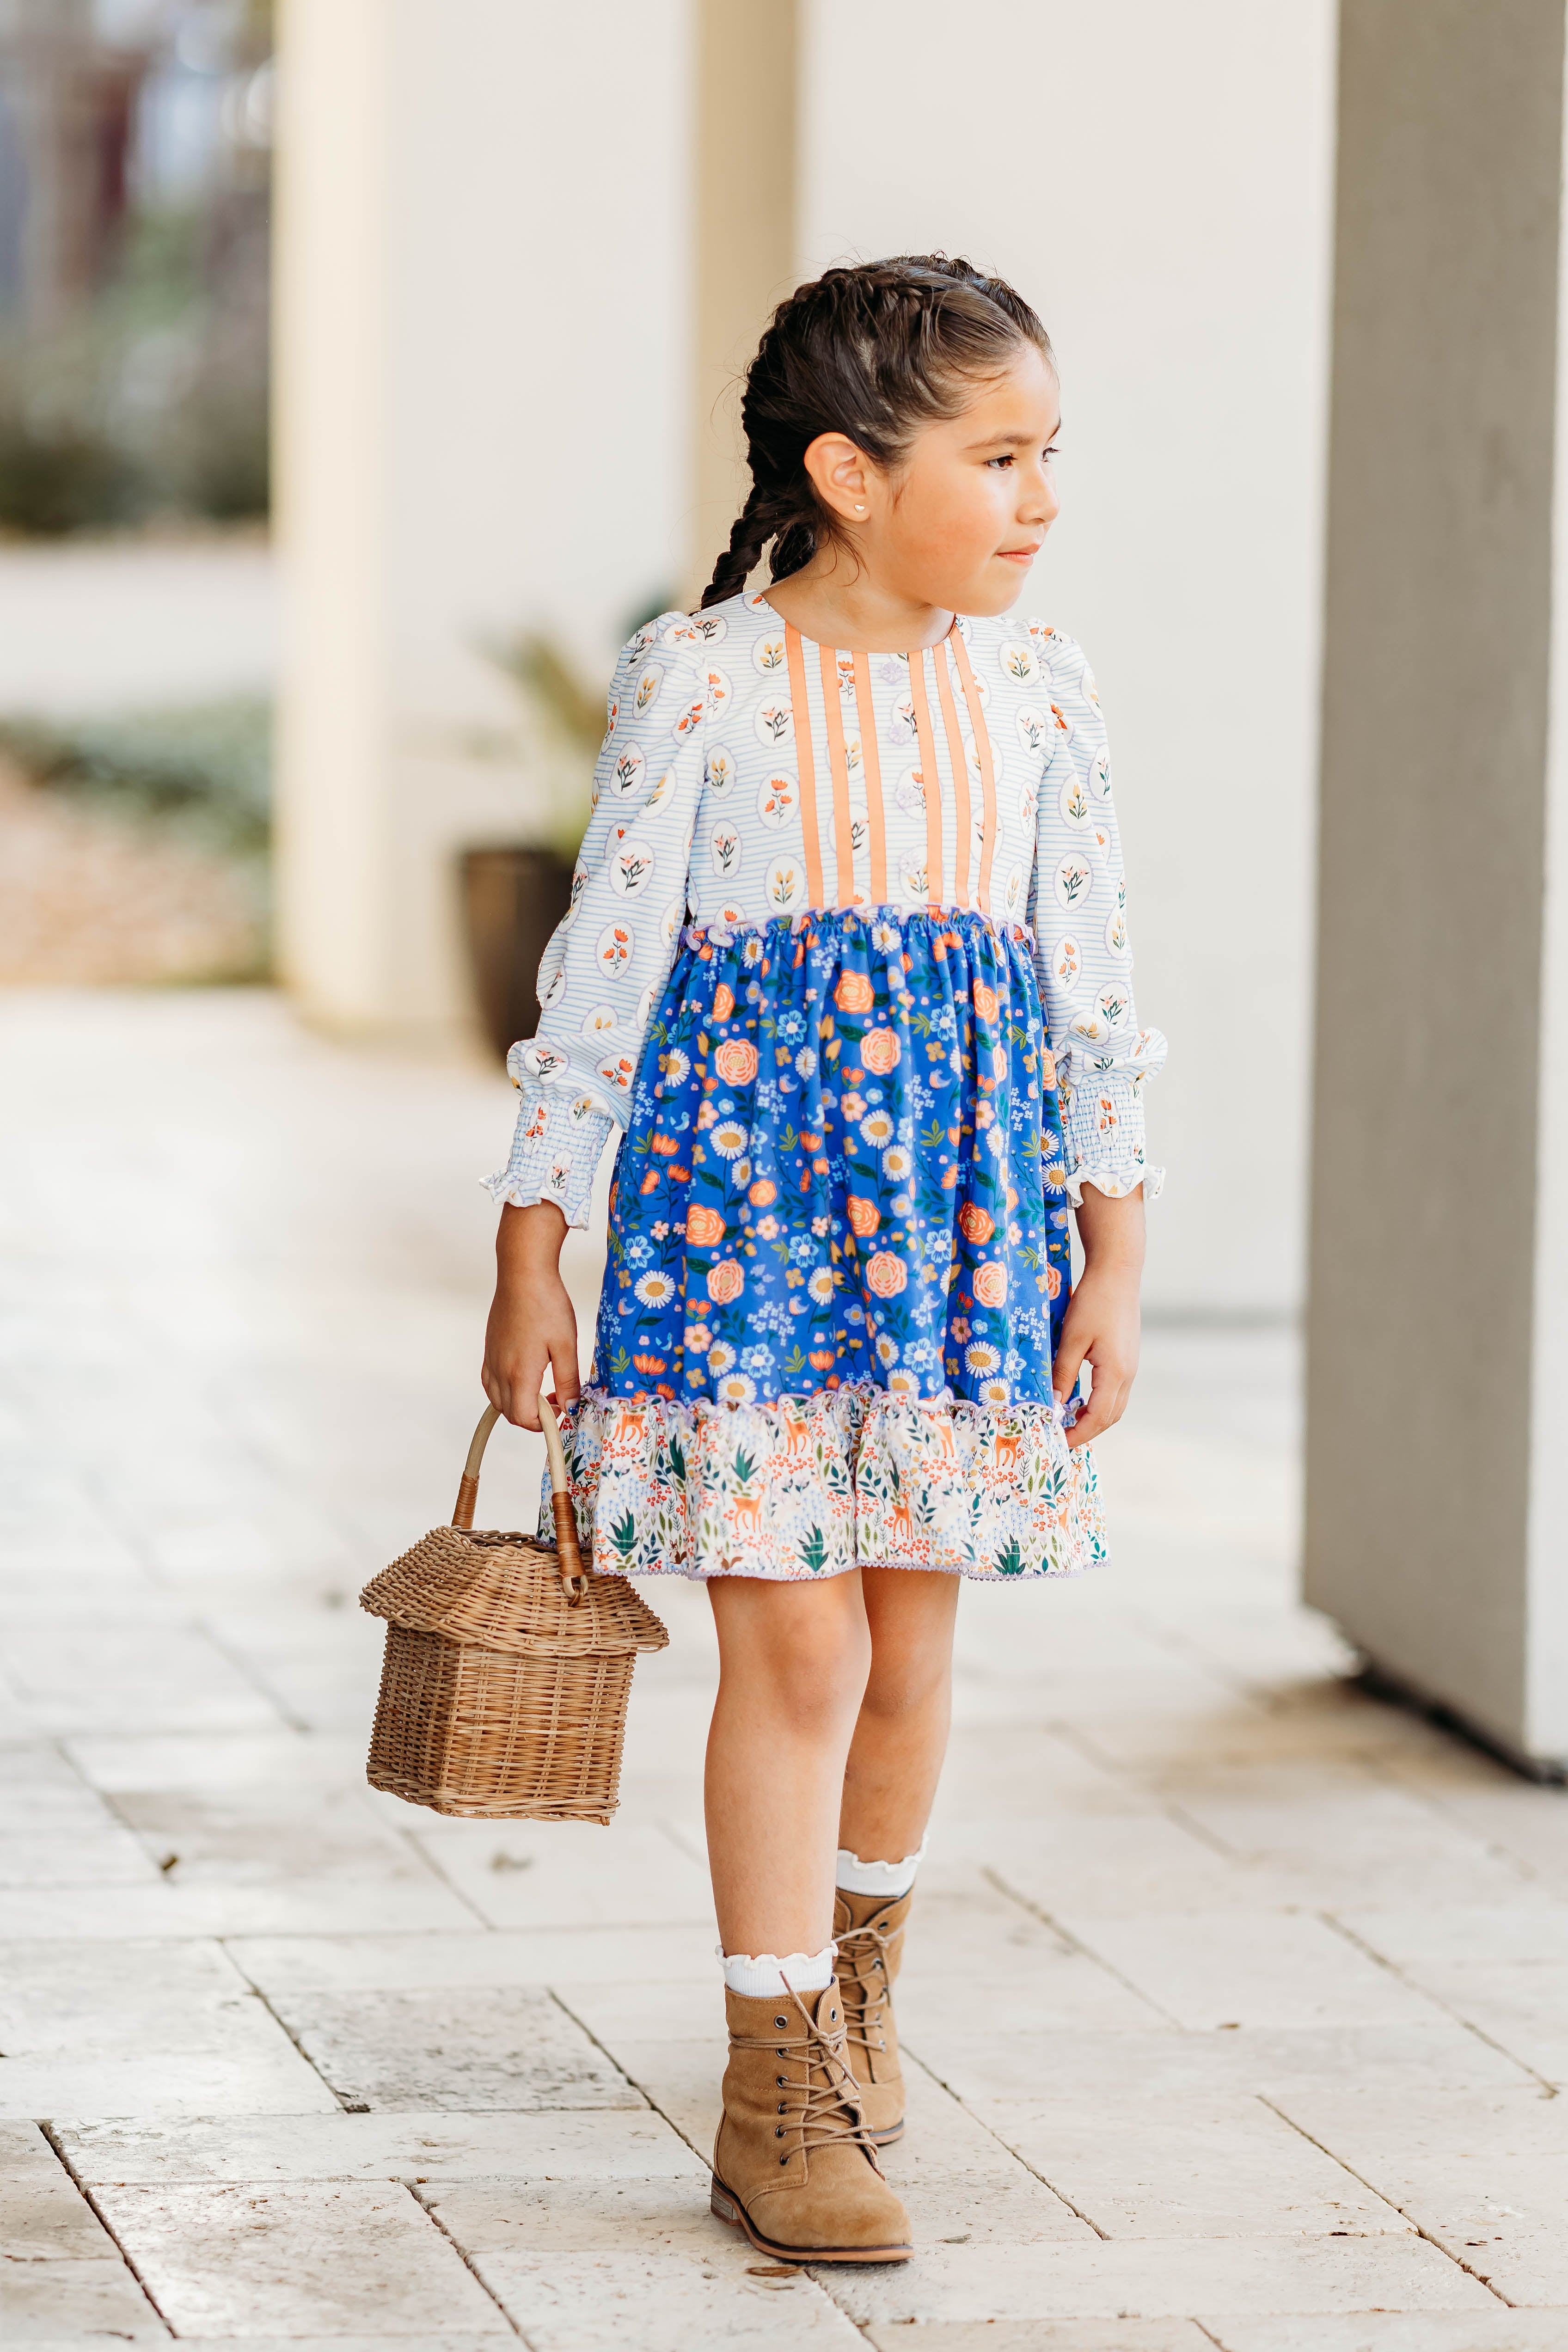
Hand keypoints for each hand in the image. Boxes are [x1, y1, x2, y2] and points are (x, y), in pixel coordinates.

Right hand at [482, 1202, 580, 1429]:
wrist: (523, 1274)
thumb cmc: (546, 1304)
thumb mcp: (566, 1345)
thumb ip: (568, 1381)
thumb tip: (571, 1407)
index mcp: (519, 1372)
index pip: (523, 1418)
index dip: (544, 1423)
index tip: (561, 1411)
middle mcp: (500, 1370)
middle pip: (509, 1412)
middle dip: (533, 1416)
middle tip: (557, 1400)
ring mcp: (491, 1359)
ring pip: (497, 1399)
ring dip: (518, 1404)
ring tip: (543, 1390)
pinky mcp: (489, 1348)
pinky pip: (490, 1382)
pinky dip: (505, 1390)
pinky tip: (523, 1377)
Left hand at [1053, 1185, 1143, 1449]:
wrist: (1118, 1273)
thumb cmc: (1093, 1303)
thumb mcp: (1071, 1340)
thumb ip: (1063, 1374)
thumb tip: (1055, 1405)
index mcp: (1116, 1373)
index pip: (1098, 1417)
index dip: (1078, 1434)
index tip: (1058, 1442)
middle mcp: (1128, 1374)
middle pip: (1110, 1417)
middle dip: (1086, 1431)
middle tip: (1060, 1436)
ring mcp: (1131, 1366)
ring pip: (1115, 1405)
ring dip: (1093, 1418)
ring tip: (1067, 1420)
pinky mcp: (1128, 1357)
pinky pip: (1115, 1391)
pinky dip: (1099, 1402)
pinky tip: (1079, 1398)